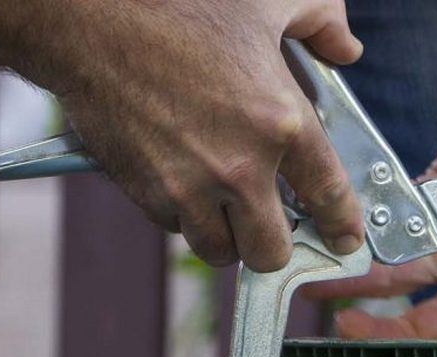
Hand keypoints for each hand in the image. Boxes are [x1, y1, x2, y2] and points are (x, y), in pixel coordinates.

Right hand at [38, 0, 365, 270]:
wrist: (90, 23)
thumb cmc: (177, 6)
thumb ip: (319, 20)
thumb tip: (346, 48)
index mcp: (280, 121)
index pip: (327, 196)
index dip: (341, 226)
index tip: (344, 240)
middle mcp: (240, 167)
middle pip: (270, 252)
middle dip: (275, 244)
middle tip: (272, 221)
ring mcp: (190, 187)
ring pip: (221, 251)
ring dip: (228, 235)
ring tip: (225, 204)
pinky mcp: (148, 194)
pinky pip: (178, 227)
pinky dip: (186, 214)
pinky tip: (185, 179)